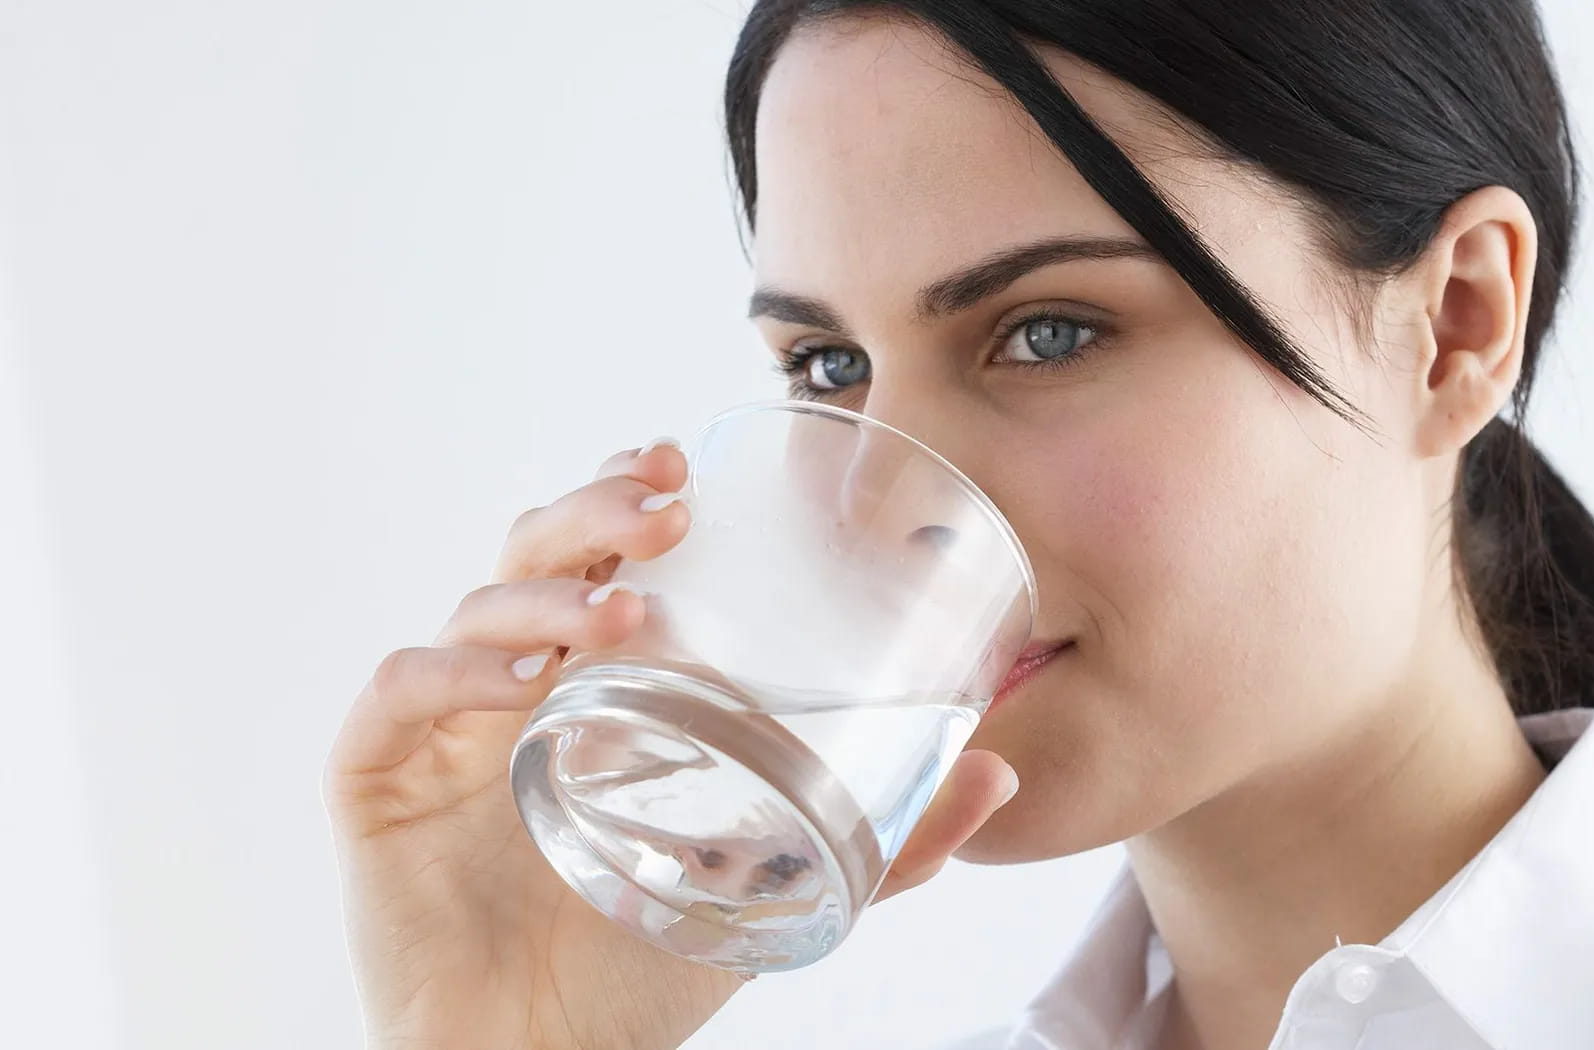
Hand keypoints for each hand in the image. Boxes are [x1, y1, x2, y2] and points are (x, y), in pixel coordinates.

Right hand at [324, 441, 1019, 1049]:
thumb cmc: (648, 964)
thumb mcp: (784, 886)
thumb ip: (890, 841)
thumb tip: (1002, 775)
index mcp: (595, 688)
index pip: (598, 557)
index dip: (626, 496)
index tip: (684, 465)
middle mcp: (516, 688)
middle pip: (534, 555)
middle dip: (593, 511)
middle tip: (664, 505)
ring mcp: (445, 731)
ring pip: (475, 612)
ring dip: (545, 593)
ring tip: (621, 612)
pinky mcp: (380, 783)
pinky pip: (394, 695)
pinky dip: (449, 672)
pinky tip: (520, 683)